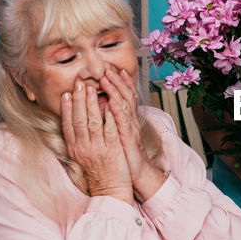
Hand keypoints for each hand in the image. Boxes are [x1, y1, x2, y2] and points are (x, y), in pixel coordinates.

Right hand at [62, 81, 132, 202]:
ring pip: (92, 122)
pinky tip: (109, 104)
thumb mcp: (82, 156)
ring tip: (92, 89)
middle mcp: (83, 147)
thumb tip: (76, 123)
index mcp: (75, 149)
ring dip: (91, 104)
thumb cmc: (98, 172)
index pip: (67, 125)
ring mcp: (97, 148)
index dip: (66, 108)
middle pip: (78, 120)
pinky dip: (109, 116)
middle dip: (78, 100)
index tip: (66, 94)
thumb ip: (78, 140)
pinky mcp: (112, 149)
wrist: (110, 190)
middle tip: (79, 84)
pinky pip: (109, 129)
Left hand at [102, 68, 164, 199]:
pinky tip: (111, 101)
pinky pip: (122, 123)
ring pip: (124, 106)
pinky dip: (117, 111)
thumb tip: (104, 106)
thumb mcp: (118, 133)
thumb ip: (113, 119)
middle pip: (126, 96)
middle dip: (117, 81)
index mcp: (127, 119)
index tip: (114, 69)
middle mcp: (131, 121)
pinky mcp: (128, 138)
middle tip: (109, 67)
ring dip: (115, 91)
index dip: (121, 82)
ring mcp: (130, 129)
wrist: (136, 172)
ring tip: (107, 78)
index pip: (126, 96)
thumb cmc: (125, 153)